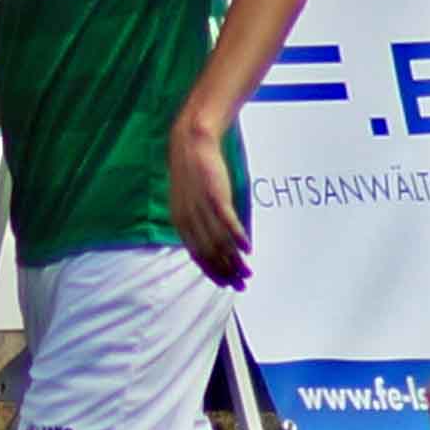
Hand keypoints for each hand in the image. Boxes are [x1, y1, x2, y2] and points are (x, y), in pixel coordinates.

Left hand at [168, 132, 249, 288]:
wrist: (191, 143)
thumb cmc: (192, 172)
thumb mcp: (187, 201)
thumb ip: (196, 222)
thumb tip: (211, 240)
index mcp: (181, 222)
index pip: (197, 255)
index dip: (212, 272)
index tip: (225, 284)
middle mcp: (189, 219)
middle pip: (210, 254)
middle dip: (226, 273)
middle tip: (241, 286)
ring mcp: (202, 209)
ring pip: (220, 243)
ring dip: (236, 261)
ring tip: (248, 273)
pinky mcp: (215, 196)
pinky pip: (228, 223)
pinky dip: (239, 238)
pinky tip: (248, 249)